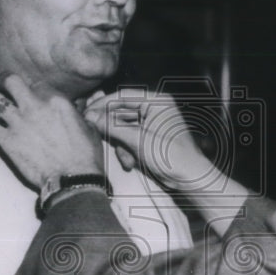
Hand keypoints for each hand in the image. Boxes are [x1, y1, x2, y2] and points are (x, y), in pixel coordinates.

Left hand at [0, 73, 103, 188]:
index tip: (31, 94)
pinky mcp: (8, 142)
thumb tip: (77, 108)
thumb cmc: (85, 155)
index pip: (36, 83)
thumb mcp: (88, 127)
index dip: (32, 88)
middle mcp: (34, 106)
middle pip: (9, 80)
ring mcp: (18, 123)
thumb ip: (77, 113)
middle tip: (2, 87)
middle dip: (3, 82)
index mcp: (55, 100)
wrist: (74, 177)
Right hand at [83, 90, 217, 192]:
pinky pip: (129, 138)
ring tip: (126, 158)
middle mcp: (154, 108)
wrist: (189, 179)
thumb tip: (90, 116)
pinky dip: (127, 150)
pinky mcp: (148, 138)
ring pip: (123, 127)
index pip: (124, 95)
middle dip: (112, 129)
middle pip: (121, 112)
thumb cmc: (171, 156)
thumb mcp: (137, 140)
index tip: (86, 111)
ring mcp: (151, 124)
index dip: (102, 103)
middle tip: (92, 132)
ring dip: (120, 144)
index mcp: (157, 101)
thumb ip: (112, 126)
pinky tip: (130, 162)